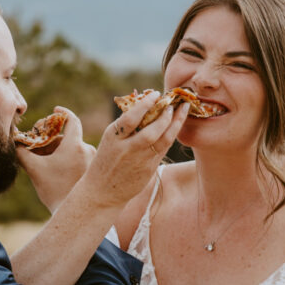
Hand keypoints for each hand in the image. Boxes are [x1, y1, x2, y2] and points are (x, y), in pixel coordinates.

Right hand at [17, 107, 94, 211]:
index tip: (55, 110)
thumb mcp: (34, 169)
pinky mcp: (95, 171)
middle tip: (39, 149)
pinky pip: (81, 158)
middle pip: (68, 138)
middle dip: (53, 141)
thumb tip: (13, 141)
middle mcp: (88, 150)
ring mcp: (94, 161)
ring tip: (47, 163)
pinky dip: (69, 160)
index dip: (63, 113)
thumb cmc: (54, 190)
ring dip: (60, 152)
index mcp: (74, 145)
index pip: (72, 120)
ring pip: (74, 149)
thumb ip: (22, 152)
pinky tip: (58, 171)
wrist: (74, 213)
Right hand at [78, 90, 188, 208]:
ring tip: (182, 110)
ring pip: (163, 140)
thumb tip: (146, 104)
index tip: (155, 93)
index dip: (146, 104)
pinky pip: (164, 149)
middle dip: (166, 115)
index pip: (132, 117)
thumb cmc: (107, 161)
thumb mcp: (110, 140)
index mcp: (114, 137)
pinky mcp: (149, 169)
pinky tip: (176, 125)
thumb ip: (126, 126)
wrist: (102, 192)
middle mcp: (127, 149)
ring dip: (175, 124)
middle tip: (173, 103)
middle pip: (152, 130)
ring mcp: (140, 160)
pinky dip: (171, 135)